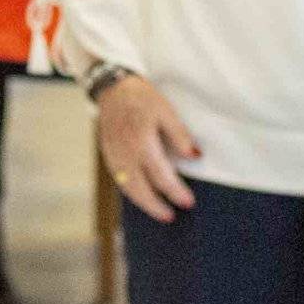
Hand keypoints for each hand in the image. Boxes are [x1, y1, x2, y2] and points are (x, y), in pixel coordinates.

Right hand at [95, 74, 200, 222]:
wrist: (112, 88)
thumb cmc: (142, 98)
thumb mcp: (166, 110)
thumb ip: (179, 135)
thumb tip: (195, 156)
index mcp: (142, 141)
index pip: (161, 175)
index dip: (175, 191)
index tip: (188, 202)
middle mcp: (126, 153)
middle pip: (141, 189)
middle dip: (157, 206)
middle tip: (172, 216)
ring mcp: (114, 156)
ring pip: (128, 188)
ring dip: (143, 203)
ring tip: (160, 212)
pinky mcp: (108, 155)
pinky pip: (120, 180)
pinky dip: (132, 192)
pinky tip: (143, 196)